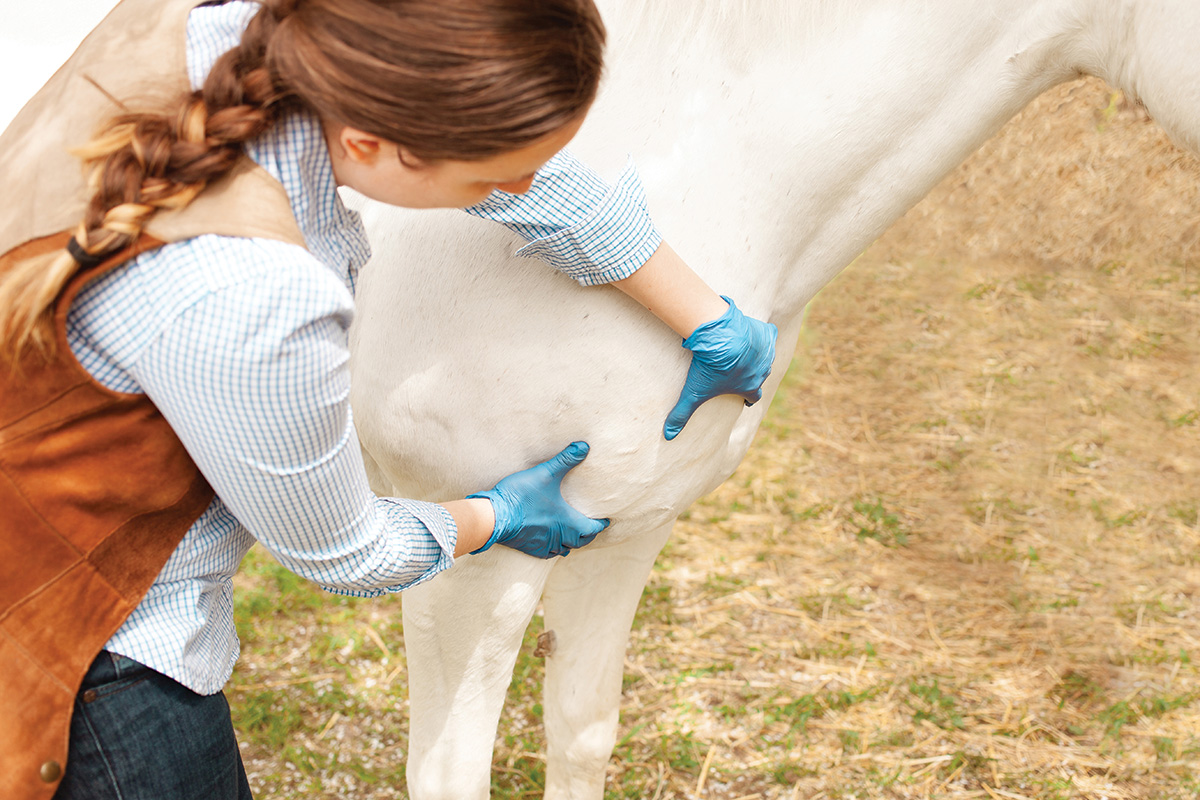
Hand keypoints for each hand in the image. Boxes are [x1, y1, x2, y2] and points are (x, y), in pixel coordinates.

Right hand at [467, 441, 608, 557]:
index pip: (592, 528)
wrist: (495, 516)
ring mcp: (544, 545)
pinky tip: (551, 542)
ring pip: (565, 549)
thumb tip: (584, 446)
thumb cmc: (521, 496)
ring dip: (572, 542)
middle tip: (591, 527)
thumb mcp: (545, 473)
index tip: (606, 520)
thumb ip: (565, 460)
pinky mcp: (530, 549)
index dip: (601, 524)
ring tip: (573, 534)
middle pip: (581, 541)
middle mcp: (560, 537)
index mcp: (568, 522)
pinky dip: (554, 548)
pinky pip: (548, 554)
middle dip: (588, 534)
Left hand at [663, 296, 777, 439]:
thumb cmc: (710, 366)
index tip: (746, 399)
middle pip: (760, 375)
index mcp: (750, 386)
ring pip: (765, 356)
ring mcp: (766, 352)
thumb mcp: (693, 392)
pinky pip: (769, 335)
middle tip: (741, 371)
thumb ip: (682, 414)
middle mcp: (763, 371)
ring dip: (756, 355)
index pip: (755, 396)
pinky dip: (762, 334)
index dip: (750, 397)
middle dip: (752, 374)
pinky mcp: (766, 334)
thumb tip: (669, 435)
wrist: (722, 337)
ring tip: (745, 351)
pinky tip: (753, 332)